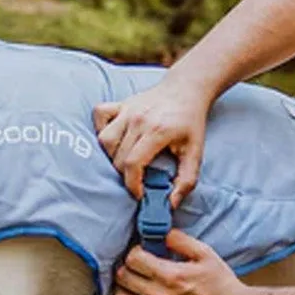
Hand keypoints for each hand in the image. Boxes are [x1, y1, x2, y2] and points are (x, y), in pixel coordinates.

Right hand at [93, 77, 211, 203]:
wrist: (187, 90)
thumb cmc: (190, 123)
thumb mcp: (195, 153)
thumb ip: (186, 181)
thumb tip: (170, 204)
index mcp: (158, 131)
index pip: (133, 164)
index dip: (132, 185)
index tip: (140, 194)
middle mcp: (139, 119)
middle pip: (117, 156)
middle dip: (125, 174)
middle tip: (137, 178)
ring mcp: (127, 109)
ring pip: (104, 139)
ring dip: (110, 156)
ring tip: (125, 161)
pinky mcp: (121, 103)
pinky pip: (99, 115)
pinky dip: (101, 129)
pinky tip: (114, 139)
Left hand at [107, 230, 253, 294]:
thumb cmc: (223, 284)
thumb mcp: (206, 254)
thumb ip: (181, 241)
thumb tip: (162, 233)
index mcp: (171, 275)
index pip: (134, 259)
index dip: (134, 251)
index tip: (141, 251)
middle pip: (124, 277)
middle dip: (125, 267)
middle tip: (133, 265)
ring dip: (118, 287)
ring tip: (125, 280)